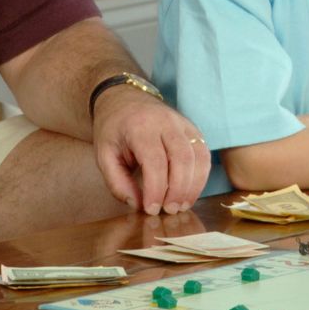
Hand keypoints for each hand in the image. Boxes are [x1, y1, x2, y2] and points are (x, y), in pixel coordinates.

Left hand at [92, 88, 210, 215]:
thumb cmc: (113, 128)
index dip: (156, 189)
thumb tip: (138, 205)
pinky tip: (190, 192)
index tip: (151, 209)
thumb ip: (117, 182)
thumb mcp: (104, 155)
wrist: (124, 98)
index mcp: (140, 127)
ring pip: (198, 156)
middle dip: (178, 190)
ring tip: (181, 205)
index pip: (155, 161)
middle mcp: (166, 122)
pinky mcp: (193, 129)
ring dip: (193, 185)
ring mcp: (183, 123)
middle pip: (182, 158)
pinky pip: (204, 154)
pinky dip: (201, 176)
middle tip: (169, 211)